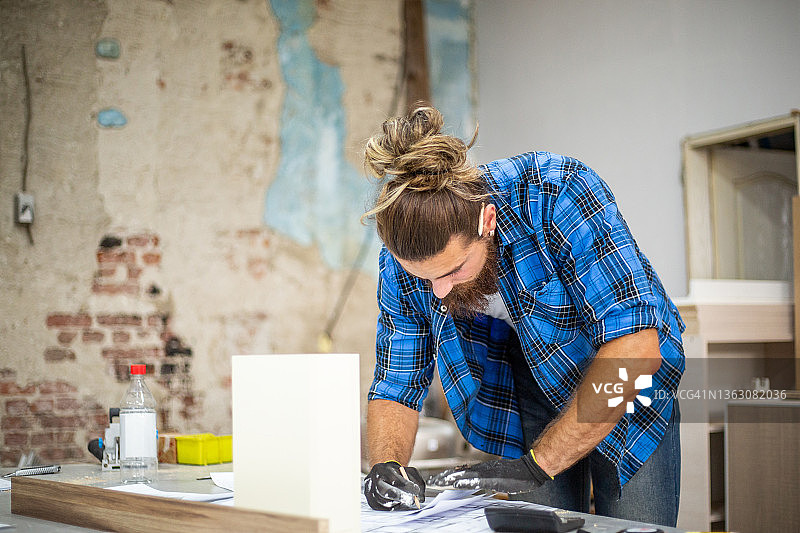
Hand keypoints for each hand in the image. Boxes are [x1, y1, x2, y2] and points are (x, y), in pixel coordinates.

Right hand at [364, 461, 425, 510]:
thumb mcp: (408, 471)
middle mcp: (374, 479)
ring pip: (384, 502)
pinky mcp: (370, 500)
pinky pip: (380, 508)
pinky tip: (395, 503)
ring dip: (397, 503)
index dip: (407, 486)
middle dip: (400, 497)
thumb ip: (418, 482)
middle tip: (411, 500)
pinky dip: (390, 507)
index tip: (416, 491)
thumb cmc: (396, 472)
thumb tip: (421, 497)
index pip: (395, 479)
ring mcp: (370, 490)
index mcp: (383, 469)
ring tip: (404, 500)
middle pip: (385, 491)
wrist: (382, 473)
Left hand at [427, 450, 551, 493]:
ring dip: (451, 478)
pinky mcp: (492, 478)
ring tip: (440, 481)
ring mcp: (487, 473)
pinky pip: (476, 480)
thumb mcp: (496, 474)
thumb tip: (474, 479)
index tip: (438, 478)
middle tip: (433, 480)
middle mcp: (482, 469)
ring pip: (465, 475)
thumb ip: (484, 477)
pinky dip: (465, 481)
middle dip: (445, 476)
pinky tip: (457, 483)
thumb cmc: (515, 473)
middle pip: (460, 472)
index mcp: (483, 469)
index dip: (449, 474)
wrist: (529, 469)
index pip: (462, 471)